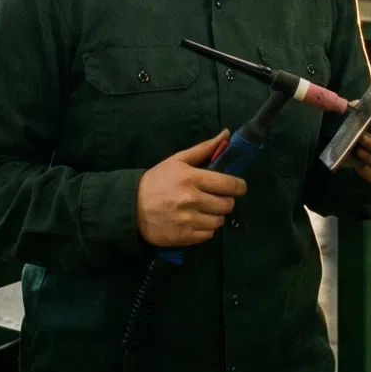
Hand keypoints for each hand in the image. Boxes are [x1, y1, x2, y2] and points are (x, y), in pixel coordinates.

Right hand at [136, 131, 247, 248]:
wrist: (131, 207)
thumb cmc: (157, 181)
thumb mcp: (178, 160)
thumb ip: (204, 149)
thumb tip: (226, 134)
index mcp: (191, 178)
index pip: (229, 184)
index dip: (239, 186)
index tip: (238, 187)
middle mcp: (192, 199)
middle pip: (227, 204)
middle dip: (225, 201)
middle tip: (215, 198)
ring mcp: (188, 220)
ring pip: (219, 221)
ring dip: (215, 215)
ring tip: (203, 210)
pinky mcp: (184, 237)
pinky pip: (209, 235)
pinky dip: (205, 229)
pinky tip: (194, 221)